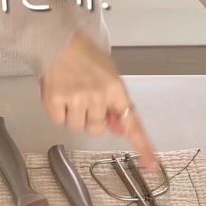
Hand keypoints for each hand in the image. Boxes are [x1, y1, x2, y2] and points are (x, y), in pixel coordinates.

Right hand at [41, 32, 158, 170]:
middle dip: (92, 121)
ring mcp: (75, 99)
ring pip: (78, 127)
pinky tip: (59, 95)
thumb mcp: (108, 76)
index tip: (151, 164)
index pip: (132, 122)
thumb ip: (115, 103)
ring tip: (71, 95)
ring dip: (74, 116)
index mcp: (115, 89)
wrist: (58, 40)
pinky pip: (59, 121)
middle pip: (97, 130)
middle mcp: (97, 96)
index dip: (142, 145)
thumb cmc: (85, 56)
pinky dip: (58, 112)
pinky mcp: (54, 101)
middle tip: (86, 102)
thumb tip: (119, 129)